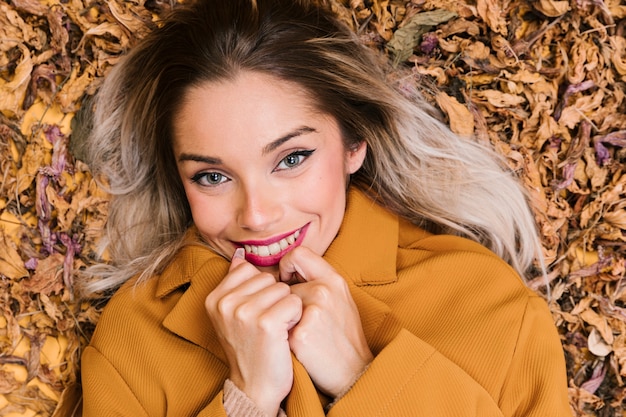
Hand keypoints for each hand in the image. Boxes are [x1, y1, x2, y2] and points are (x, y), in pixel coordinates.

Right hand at [205, 249, 301, 415]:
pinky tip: (285, 334)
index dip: (260, 290)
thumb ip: (235, 282)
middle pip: (268, 278)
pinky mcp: (266, 323)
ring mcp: (244, 313)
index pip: (249, 270)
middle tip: (266, 325)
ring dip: (286, 308)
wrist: (255, 386)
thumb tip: (240, 255)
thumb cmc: (249, 348)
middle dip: (274, 299)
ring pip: (284, 289)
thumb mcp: (232, 314)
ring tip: (276, 330)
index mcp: (214, 298)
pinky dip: (296, 317)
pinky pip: (294, 302)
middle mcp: (226, 303)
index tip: (255, 314)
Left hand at [279, 247, 372, 397]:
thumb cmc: (342, 334)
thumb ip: (316, 279)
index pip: (298, 254)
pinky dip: (282, 336)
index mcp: (334, 280)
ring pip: (278, 306)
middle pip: (283, 285)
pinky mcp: (300, 335)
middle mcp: (324, 291)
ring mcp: (312, 312)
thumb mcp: (339, 298)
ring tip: (300, 333)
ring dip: (282, 319)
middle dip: (284, 302)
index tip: (287, 281)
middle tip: (299, 320)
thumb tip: (281, 269)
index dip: (287, 265)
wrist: (353, 372)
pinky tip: (297, 345)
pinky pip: (277, 326)